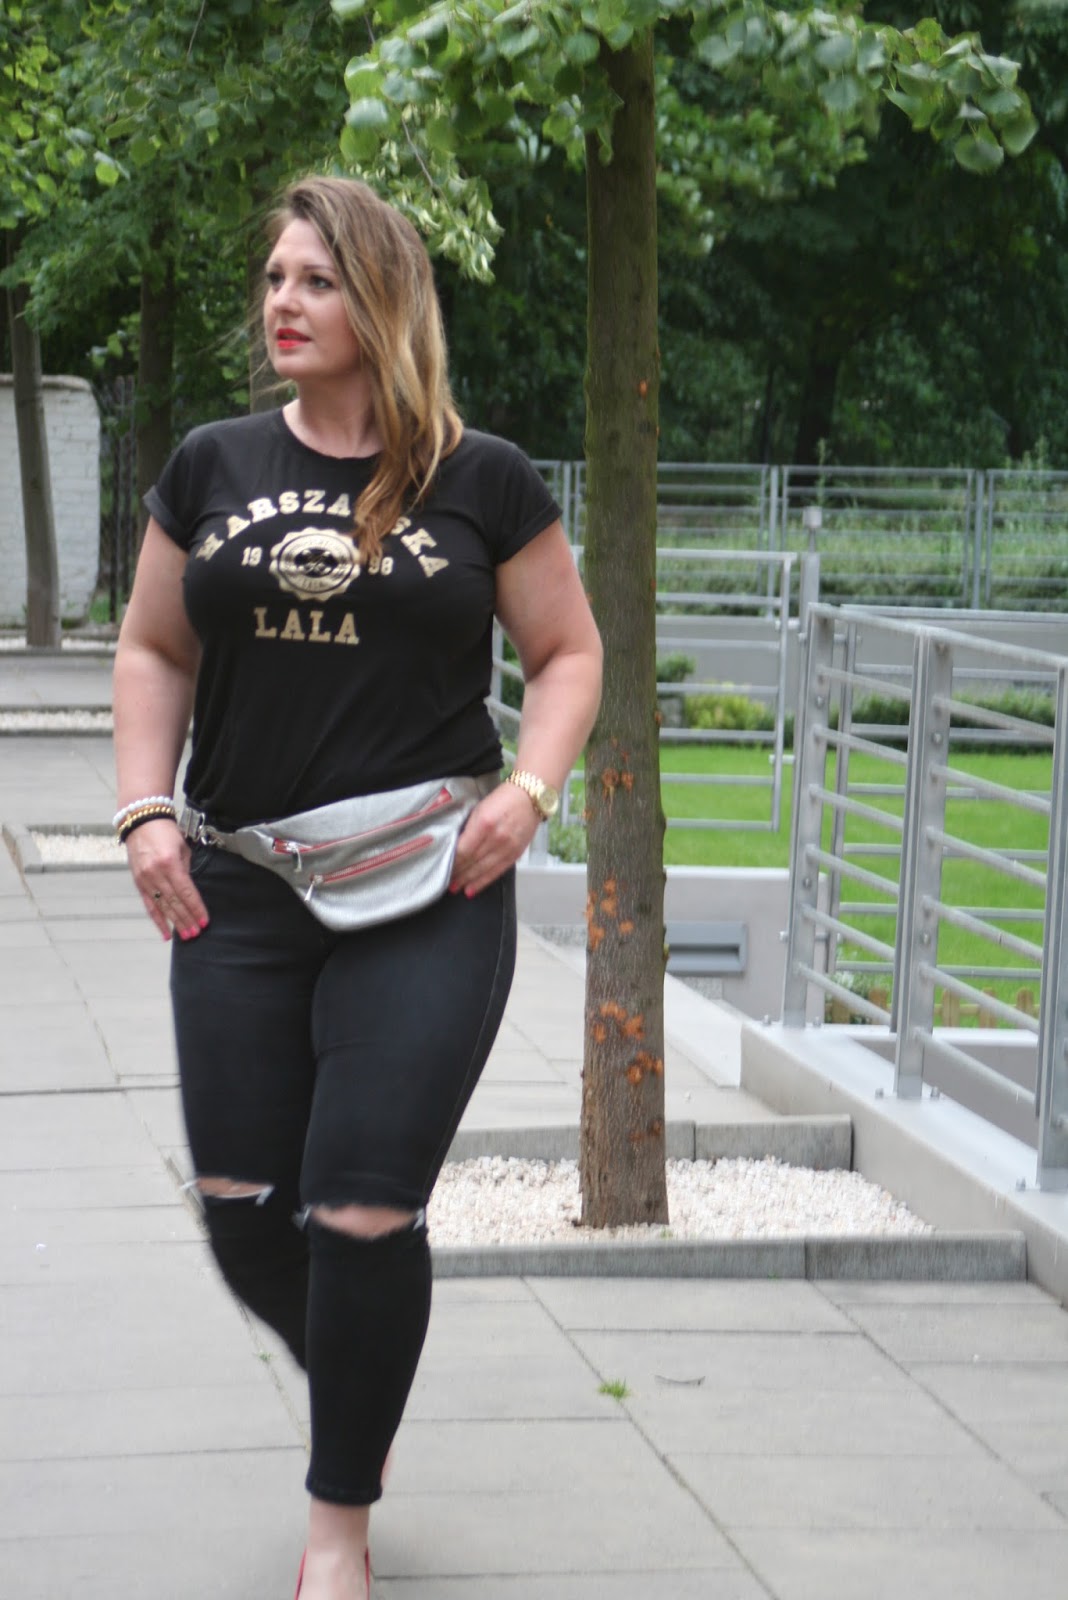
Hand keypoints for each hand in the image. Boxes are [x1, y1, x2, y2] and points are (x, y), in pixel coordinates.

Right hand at [125, 818, 208, 940]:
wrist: (141, 822)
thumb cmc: (165, 833)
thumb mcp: (182, 848)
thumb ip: (186, 870)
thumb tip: (190, 891)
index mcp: (170, 863)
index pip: (186, 892)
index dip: (196, 908)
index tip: (204, 921)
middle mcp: (156, 874)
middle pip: (175, 902)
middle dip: (187, 919)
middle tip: (196, 933)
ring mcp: (145, 880)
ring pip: (163, 907)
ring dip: (175, 923)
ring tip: (186, 936)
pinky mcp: (138, 883)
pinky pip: (149, 906)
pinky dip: (158, 920)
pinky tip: (166, 933)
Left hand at [449, 782, 540, 897]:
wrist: (530, 797)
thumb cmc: (504, 799)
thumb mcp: (480, 808)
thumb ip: (469, 828)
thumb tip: (457, 846)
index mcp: (484, 824)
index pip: (463, 850)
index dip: (453, 862)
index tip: (444, 867)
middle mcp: (496, 838)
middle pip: (472, 861)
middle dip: (458, 873)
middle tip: (447, 881)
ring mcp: (508, 848)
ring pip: (483, 870)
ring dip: (468, 881)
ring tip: (456, 888)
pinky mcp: (516, 854)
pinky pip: (497, 872)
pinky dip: (484, 882)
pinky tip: (472, 889)